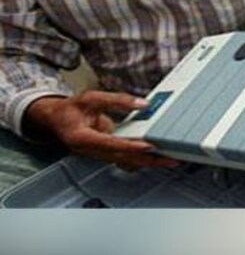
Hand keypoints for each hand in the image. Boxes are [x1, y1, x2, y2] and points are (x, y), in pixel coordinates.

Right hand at [25, 92, 179, 169]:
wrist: (56, 120)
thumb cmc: (69, 110)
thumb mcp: (90, 98)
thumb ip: (115, 100)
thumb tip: (142, 104)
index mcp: (81, 138)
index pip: (109, 144)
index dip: (129, 146)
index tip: (148, 145)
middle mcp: (90, 151)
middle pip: (123, 158)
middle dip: (148, 160)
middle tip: (170, 159)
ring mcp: (99, 154)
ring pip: (126, 162)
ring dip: (148, 162)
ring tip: (170, 160)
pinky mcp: (106, 153)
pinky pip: (126, 159)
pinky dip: (142, 159)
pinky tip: (157, 157)